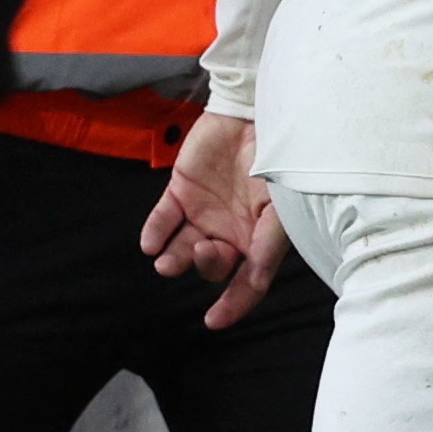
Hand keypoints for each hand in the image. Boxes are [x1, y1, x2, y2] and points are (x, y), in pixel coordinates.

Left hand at [141, 111, 289, 330]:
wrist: (255, 110)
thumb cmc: (278, 159)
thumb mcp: (281, 205)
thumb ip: (268, 243)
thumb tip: (255, 281)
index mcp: (257, 239)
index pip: (245, 283)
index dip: (232, 306)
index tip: (213, 321)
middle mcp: (229, 231)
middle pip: (212, 266)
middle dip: (205, 266)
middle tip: (205, 250)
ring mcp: (203, 212)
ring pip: (182, 249)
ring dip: (173, 260)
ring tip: (166, 262)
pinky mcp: (181, 190)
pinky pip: (162, 219)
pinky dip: (154, 232)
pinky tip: (150, 244)